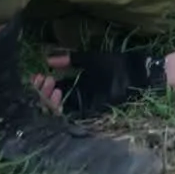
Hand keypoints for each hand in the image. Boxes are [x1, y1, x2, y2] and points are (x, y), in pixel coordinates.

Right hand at [31, 50, 166, 117]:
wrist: (137, 72)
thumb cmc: (116, 63)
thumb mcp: (90, 60)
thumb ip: (70, 60)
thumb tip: (47, 59)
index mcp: (77, 83)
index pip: (53, 87)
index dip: (42, 84)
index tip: (37, 76)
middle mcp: (78, 95)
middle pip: (53, 100)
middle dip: (43, 92)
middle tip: (43, 81)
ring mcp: (84, 104)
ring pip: (60, 109)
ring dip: (49, 100)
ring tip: (51, 87)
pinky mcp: (91, 111)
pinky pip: (73, 114)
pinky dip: (61, 107)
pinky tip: (57, 95)